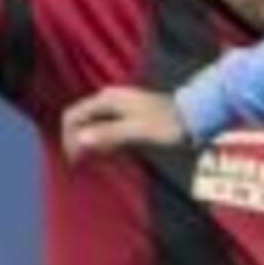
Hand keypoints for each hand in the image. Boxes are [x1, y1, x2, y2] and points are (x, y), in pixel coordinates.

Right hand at [61, 87, 188, 157]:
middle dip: (76, 141)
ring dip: (89, 143)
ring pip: (92, 124)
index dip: (68, 138)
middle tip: (82, 165)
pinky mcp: (128, 116)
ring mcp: (119, 106)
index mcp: (107, 100)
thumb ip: (109, 134)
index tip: (75, 161)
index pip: (72, 116)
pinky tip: (110, 154)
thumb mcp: (138, 131)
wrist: (195, 116)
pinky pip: (105, 128)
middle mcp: (110, 99)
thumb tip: (81, 139)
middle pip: (80, 120)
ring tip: (94, 162)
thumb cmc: (168, 124)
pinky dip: (102, 142)